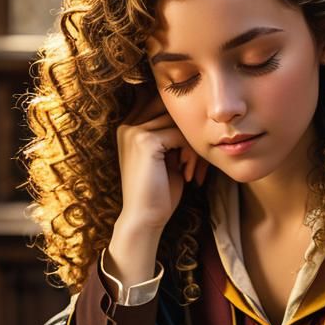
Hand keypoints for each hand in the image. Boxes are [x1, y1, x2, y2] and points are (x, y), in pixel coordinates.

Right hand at [115, 86, 209, 233]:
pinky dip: (190, 153)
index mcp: (129, 127)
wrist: (144, 219)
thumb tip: (196, 115)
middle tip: (194, 160)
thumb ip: (172, 135)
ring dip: (192, 144)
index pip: (161, 106)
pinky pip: (180, 135)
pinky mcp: (145, 140)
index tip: (190, 152)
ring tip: (191, 168)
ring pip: (178, 122)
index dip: (182, 124)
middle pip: (171, 110)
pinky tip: (188, 173)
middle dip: (188, 132)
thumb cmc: (159, 192)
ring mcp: (134, 131)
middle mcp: (128, 125)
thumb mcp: (166, 157)